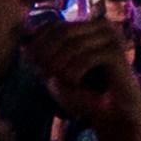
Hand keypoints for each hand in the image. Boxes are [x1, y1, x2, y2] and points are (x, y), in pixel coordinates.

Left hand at [39, 16, 140, 140]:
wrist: (112, 115)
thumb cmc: (83, 94)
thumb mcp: (57, 74)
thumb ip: (43, 55)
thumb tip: (24, 40)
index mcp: (86, 26)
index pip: (53, 25)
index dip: (38, 45)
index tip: (35, 66)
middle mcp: (100, 25)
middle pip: (61, 33)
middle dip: (48, 56)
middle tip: (46, 76)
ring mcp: (111, 37)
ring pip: (72, 45)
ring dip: (59, 67)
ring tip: (60, 82)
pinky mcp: (116, 53)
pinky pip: (85, 59)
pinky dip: (73, 74)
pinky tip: (74, 84)